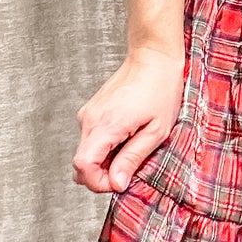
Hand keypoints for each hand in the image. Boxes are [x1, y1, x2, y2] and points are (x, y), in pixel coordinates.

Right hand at [72, 45, 184, 194]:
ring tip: (133, 145)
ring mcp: (88, 113)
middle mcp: (90, 119)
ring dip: (105, 159)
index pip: (83, 167)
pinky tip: (127, 135)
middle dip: (102, 174)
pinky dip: (105, 146)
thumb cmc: (160, 89)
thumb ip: (132, 159)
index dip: (98, 183)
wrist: (154, 57)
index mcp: (106, 125)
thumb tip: (116, 183)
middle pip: (81, 163)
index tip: (119, 182)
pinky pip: (91, 138)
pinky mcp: (92, 110)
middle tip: (130, 167)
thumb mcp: (156, 131)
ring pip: (86, 152)